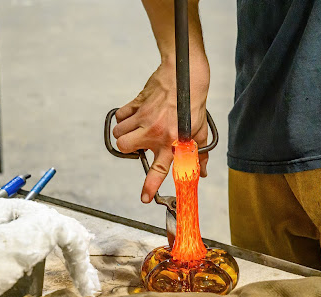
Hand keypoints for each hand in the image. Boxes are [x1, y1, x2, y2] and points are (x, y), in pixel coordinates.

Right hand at [113, 59, 209, 202]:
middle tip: (137, 145)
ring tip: (137, 129)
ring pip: (119, 132)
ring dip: (124, 133)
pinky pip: (120, 115)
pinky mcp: (137, 103)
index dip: (150, 186)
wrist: (186, 74)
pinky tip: (135, 115)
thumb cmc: (193, 103)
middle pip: (123, 148)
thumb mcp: (200, 130)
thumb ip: (199, 154)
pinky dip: (124, 117)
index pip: (159, 170)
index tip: (145, 198)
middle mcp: (154, 132)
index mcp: (171, 141)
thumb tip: (201, 172)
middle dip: (126, 150)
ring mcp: (143, 117)